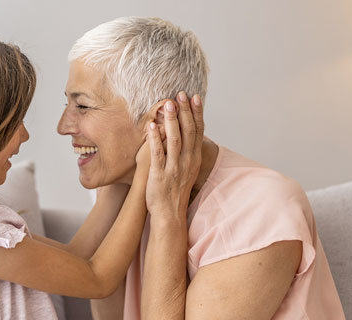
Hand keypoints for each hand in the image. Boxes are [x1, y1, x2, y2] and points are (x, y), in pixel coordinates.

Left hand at [145, 92, 203, 219]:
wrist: (169, 214)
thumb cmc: (175, 189)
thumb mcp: (187, 168)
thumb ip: (187, 151)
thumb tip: (188, 132)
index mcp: (195, 158)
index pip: (199, 131)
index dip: (197, 113)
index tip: (195, 96)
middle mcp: (188, 161)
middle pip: (189, 131)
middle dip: (185, 111)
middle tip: (181, 94)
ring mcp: (175, 168)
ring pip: (175, 140)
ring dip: (172, 120)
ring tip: (168, 104)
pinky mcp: (160, 175)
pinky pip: (158, 153)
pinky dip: (155, 138)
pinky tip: (152, 125)